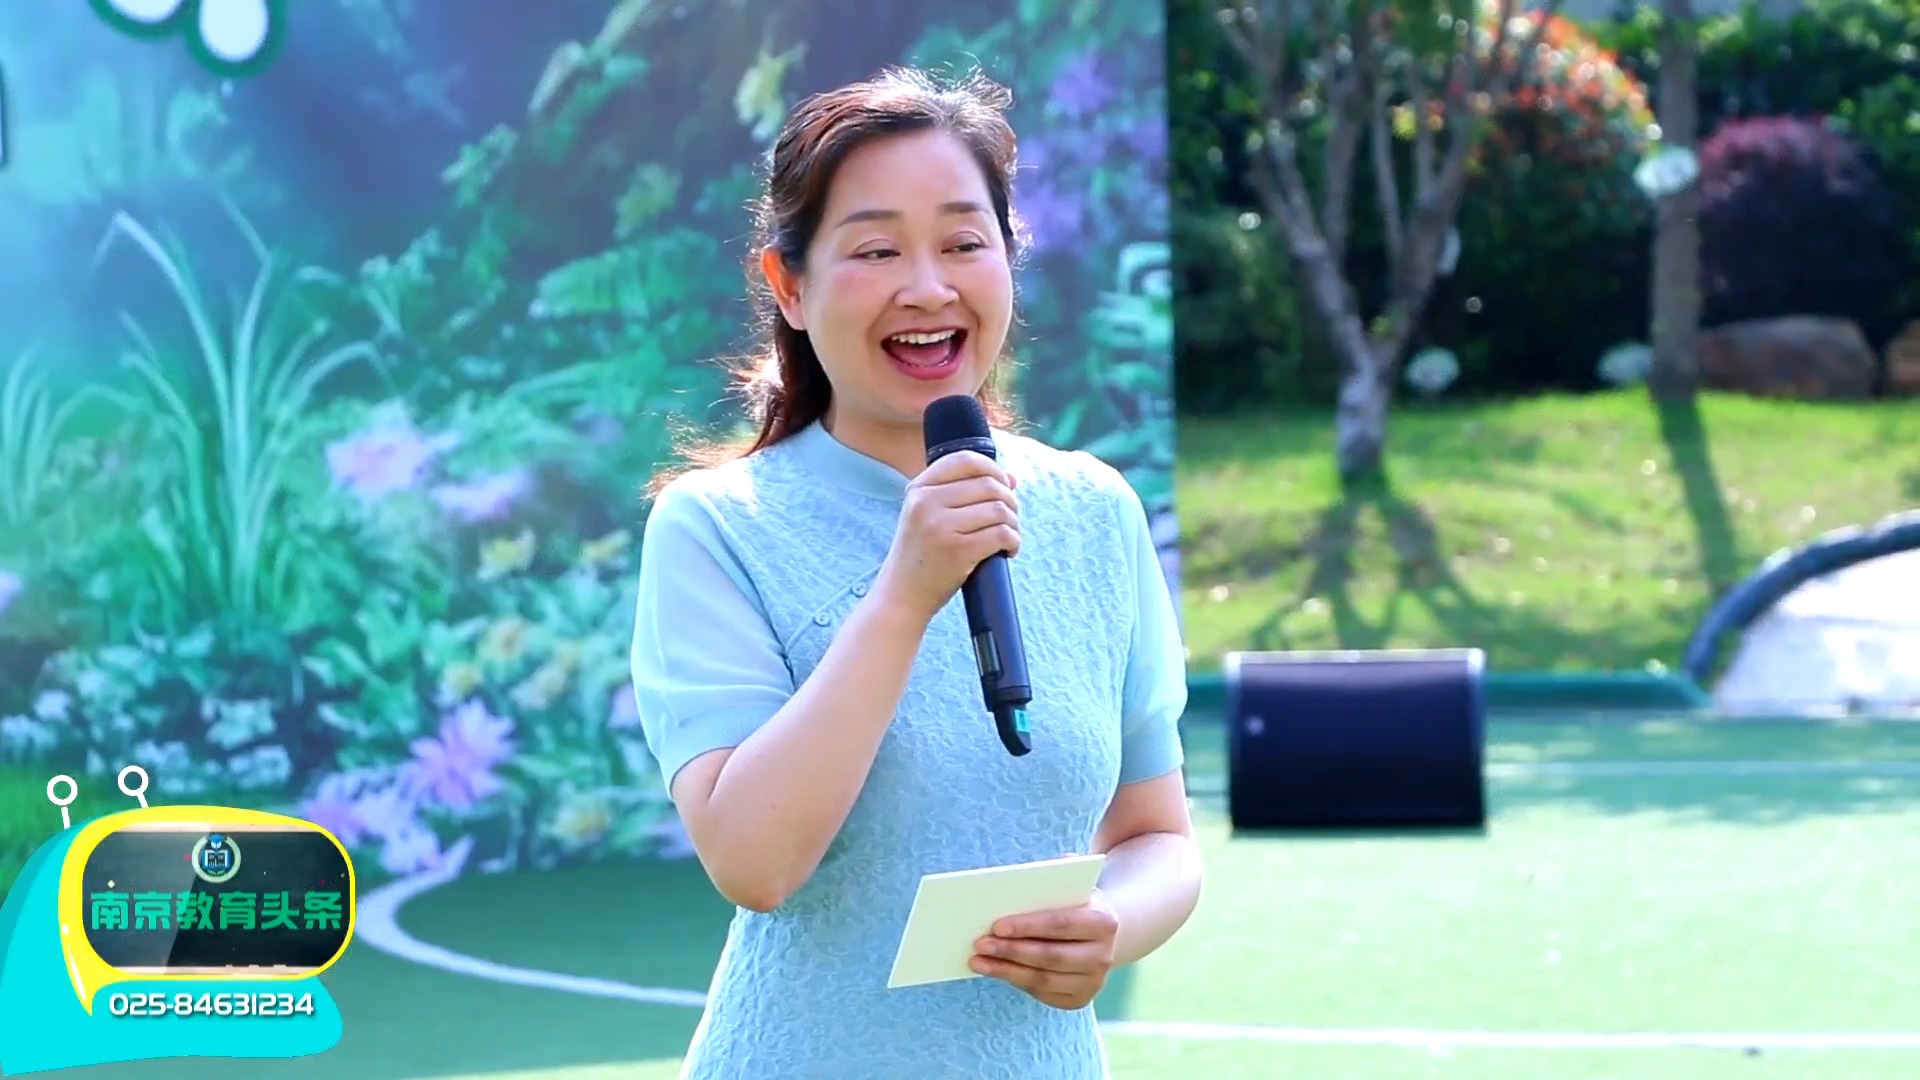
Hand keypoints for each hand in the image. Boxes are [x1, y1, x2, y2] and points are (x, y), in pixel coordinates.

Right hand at [875, 450, 1019, 623]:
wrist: (901, 596)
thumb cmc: (921, 556)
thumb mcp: (928, 516)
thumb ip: (964, 493)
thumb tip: (1011, 477)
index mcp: (919, 489)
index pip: (965, 460)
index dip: (993, 468)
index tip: (1003, 485)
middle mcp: (927, 503)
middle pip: (989, 485)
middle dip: (1009, 501)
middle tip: (1009, 519)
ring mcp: (941, 527)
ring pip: (999, 509)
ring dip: (1013, 523)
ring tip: (1008, 537)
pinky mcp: (958, 551)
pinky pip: (1002, 534)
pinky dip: (1013, 542)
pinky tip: (1007, 551)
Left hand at [969, 890, 1119, 1010]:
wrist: (1100, 935)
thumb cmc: (1075, 904)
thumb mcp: (1071, 885)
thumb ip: (1053, 874)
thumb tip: (1018, 878)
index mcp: (1104, 922)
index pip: (1061, 924)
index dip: (1028, 926)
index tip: (997, 926)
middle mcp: (1103, 956)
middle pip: (1050, 956)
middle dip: (1011, 951)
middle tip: (980, 944)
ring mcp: (1093, 982)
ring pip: (1042, 979)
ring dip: (1006, 970)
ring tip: (978, 961)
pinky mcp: (1079, 999)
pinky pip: (1042, 993)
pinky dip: (1016, 981)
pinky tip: (997, 970)